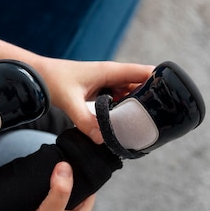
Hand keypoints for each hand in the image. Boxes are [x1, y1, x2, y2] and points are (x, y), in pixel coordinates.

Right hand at [0, 162, 94, 210]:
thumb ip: (59, 192)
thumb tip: (65, 166)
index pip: (89, 187)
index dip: (84, 171)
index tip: (75, 153)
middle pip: (73, 186)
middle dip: (67, 172)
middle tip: (58, 152)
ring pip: (58, 189)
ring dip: (53, 178)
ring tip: (46, 159)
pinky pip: (45, 194)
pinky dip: (42, 185)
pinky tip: (35, 174)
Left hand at [36, 59, 153, 143]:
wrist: (36, 76)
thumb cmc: (53, 80)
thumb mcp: (70, 101)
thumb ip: (85, 120)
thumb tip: (102, 139)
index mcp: (110, 71)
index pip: (144, 72)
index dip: (160, 81)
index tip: (172, 96)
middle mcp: (112, 75)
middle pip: (141, 85)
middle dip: (151, 98)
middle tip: (162, 118)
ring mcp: (107, 83)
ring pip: (130, 94)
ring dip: (138, 106)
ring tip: (147, 124)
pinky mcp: (100, 91)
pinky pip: (119, 100)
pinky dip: (124, 110)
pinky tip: (126, 124)